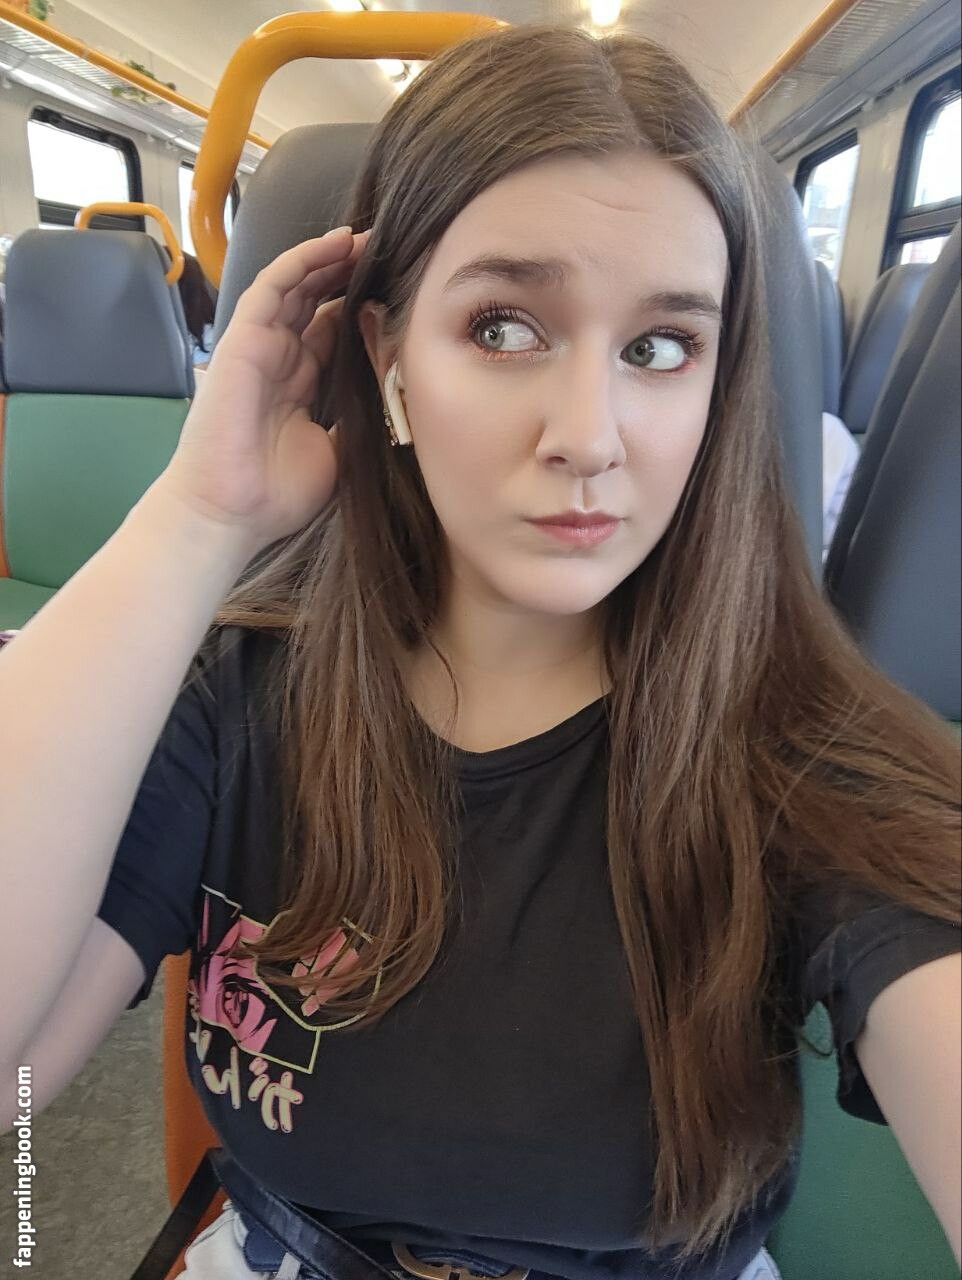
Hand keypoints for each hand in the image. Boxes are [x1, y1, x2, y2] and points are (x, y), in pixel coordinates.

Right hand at [158, 227, 368, 551]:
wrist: (231, 514)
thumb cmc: (277, 494)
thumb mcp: (338, 453)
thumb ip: (360, 420)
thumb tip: (396, 400)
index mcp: (302, 385)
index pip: (335, 332)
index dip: (366, 309)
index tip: (404, 292)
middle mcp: (281, 360)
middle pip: (318, 302)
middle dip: (353, 275)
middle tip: (394, 254)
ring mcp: (261, 348)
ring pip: (298, 286)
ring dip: (333, 258)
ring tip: (372, 239)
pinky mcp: (243, 340)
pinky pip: (274, 287)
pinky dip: (304, 261)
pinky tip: (337, 243)